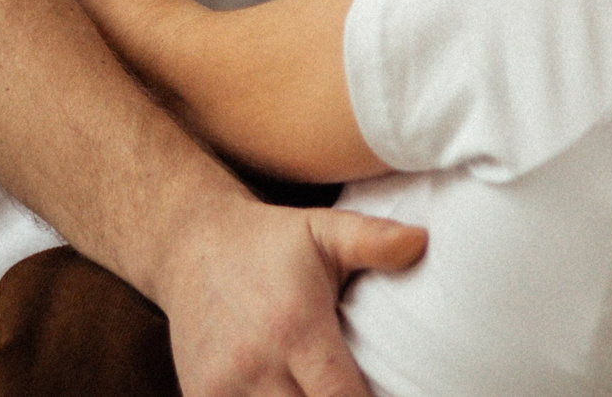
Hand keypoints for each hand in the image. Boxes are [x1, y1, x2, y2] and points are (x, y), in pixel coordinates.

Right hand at [156, 196, 425, 396]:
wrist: (189, 243)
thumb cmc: (268, 241)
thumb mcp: (322, 231)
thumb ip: (373, 240)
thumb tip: (422, 242)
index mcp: (295, 329)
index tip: (384, 393)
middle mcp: (255, 365)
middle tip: (348, 387)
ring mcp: (223, 387)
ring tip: (319, 389)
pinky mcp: (200, 395)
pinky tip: (287, 391)